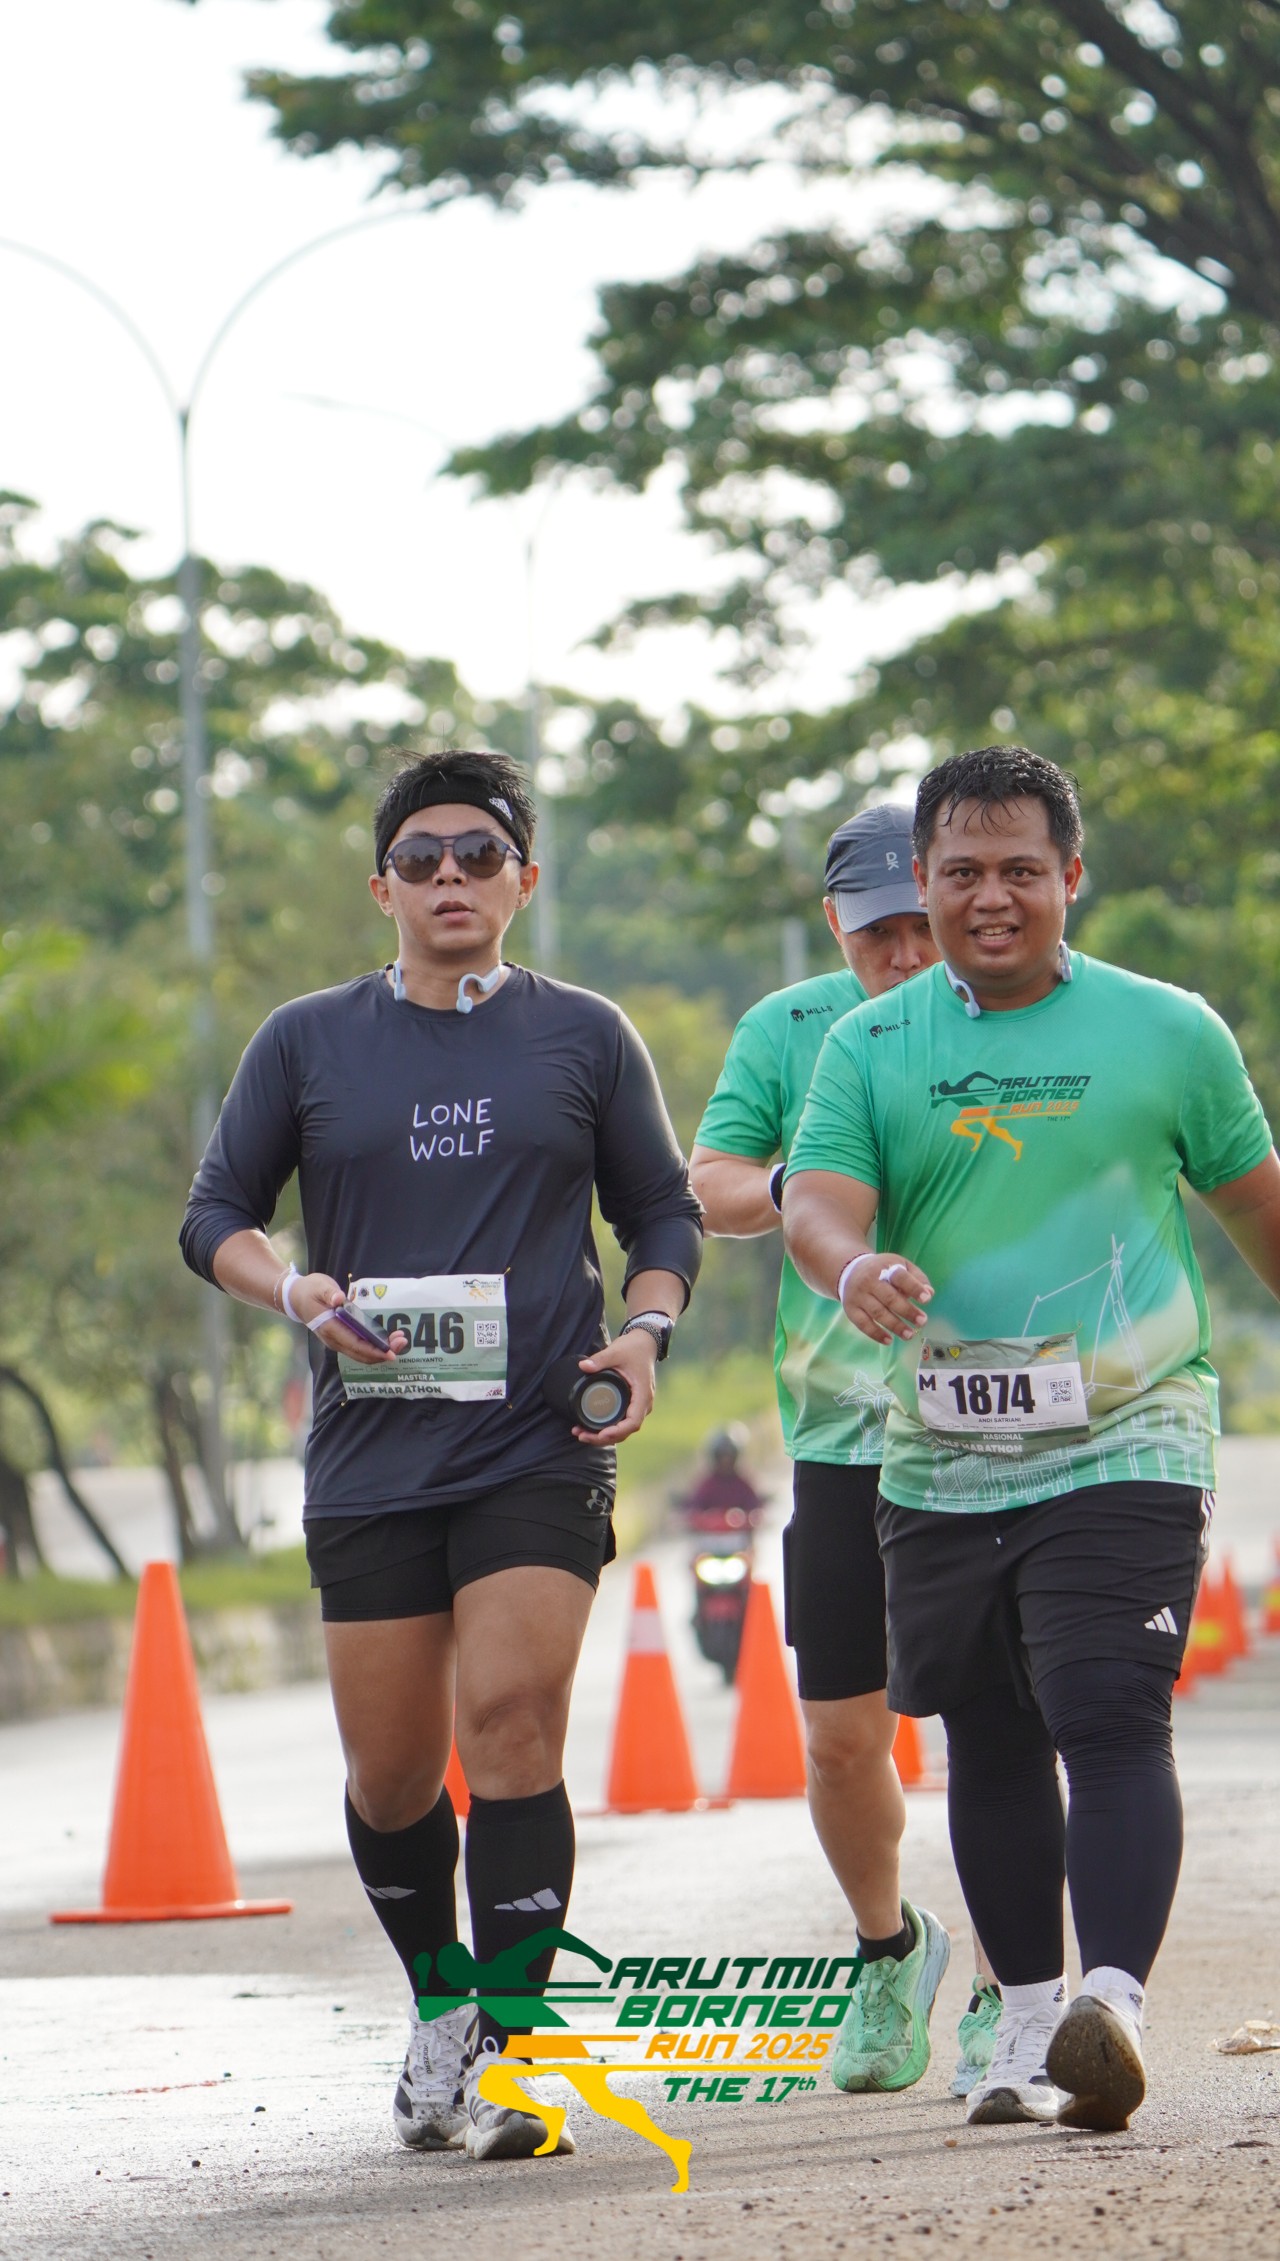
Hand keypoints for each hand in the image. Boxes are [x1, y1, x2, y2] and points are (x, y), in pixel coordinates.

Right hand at [287, 1272, 407, 1363]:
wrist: (296, 1297)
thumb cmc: (309, 1290)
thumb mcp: (319, 1287)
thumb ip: (329, 1294)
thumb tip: (338, 1299)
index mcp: (329, 1328)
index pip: (355, 1344)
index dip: (374, 1350)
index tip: (391, 1353)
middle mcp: (334, 1339)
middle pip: (361, 1353)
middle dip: (383, 1352)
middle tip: (402, 1342)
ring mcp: (337, 1340)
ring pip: (361, 1353)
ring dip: (381, 1350)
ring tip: (400, 1340)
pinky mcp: (341, 1337)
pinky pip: (359, 1347)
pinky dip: (374, 1346)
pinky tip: (388, 1339)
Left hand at [571, 1329, 658, 1444]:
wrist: (645, 1344)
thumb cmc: (634, 1348)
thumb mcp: (616, 1351)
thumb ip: (600, 1359)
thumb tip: (583, 1366)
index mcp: (643, 1394)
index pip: (633, 1421)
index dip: (618, 1431)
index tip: (602, 1433)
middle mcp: (644, 1404)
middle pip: (626, 1430)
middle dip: (605, 1438)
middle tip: (582, 1436)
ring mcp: (638, 1405)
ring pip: (624, 1429)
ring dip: (605, 1436)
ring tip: (582, 1435)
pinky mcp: (632, 1404)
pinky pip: (622, 1422)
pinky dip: (608, 1428)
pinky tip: (591, 1428)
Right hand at [839, 1253, 932, 1345]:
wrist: (850, 1270)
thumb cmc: (883, 1270)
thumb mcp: (900, 1265)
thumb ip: (917, 1278)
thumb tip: (929, 1293)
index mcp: (885, 1268)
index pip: (900, 1277)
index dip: (914, 1288)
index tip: (926, 1299)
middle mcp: (869, 1281)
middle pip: (889, 1298)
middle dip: (907, 1311)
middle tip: (922, 1321)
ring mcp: (858, 1296)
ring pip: (878, 1312)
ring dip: (895, 1325)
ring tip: (909, 1335)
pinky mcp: (851, 1309)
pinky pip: (863, 1324)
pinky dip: (876, 1334)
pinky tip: (889, 1340)